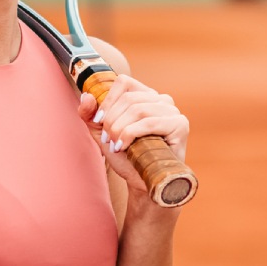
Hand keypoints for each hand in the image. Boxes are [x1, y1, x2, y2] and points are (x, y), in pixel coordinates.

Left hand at [78, 74, 189, 193]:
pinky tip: (125, 147)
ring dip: (120, 129)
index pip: (124, 82)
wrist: (142, 183)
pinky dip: (131, 134)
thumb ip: (90, 115)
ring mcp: (173, 112)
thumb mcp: (102, 134)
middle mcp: (162, 100)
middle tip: (107, 139)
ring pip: (138, 109)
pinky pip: (149, 122)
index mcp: (146, 96)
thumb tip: (86, 97)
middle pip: (129, 98)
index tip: (98, 121)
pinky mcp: (180, 125)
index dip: (107, 100)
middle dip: (112, 120)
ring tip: (115, 145)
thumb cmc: (127, 157)